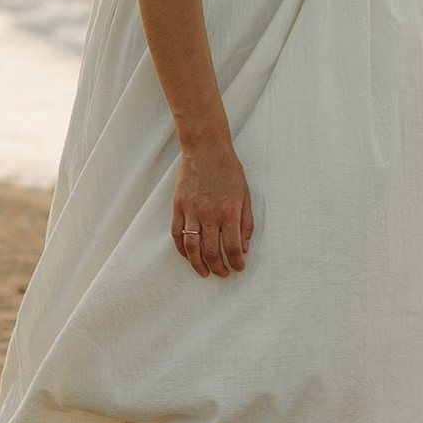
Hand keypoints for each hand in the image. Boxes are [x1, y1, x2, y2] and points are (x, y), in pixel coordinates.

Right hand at [169, 138, 253, 277]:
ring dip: (198, 265)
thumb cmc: (229, 170)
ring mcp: (191, 211)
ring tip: (205, 272)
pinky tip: (188, 256)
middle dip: (218, 268)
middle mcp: (209, 214)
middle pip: (211, 252)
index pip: (232, 247)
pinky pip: (177, 234)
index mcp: (229, 211)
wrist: (206, 149)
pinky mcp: (178, 207)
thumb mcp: (245, 195)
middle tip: (223, 274)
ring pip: (192, 248)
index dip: (236, 262)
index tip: (238, 268)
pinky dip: (182, 249)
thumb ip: (245, 223)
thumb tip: (244, 248)